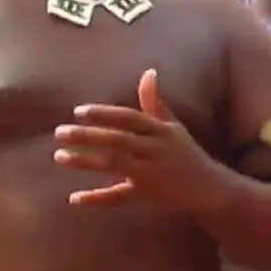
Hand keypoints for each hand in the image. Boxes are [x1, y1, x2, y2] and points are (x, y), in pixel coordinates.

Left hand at [55, 69, 218, 208]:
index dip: (105, 114)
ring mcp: (152, 174)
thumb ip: (155, 103)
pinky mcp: (147, 196)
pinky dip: (97, 198)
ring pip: (115, 165)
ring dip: (86, 161)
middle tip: (60, 132)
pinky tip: (74, 197)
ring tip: (60, 156)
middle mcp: (156, 151)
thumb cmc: (186, 155)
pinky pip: (120, 197)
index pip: (130, 119)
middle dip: (88, 136)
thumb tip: (148, 72)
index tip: (79, 112)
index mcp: (162, 132)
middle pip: (119, 140)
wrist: (211, 189)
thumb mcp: (173, 127)